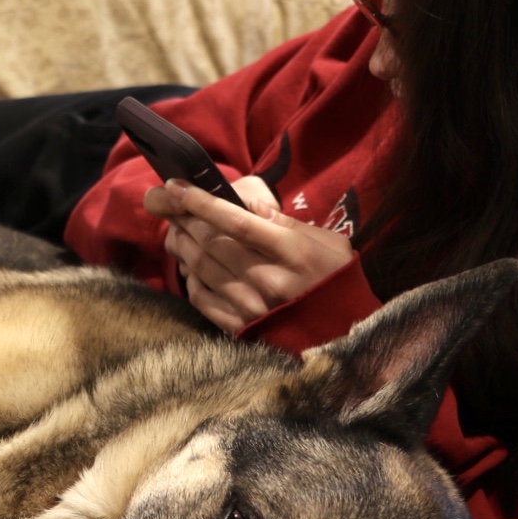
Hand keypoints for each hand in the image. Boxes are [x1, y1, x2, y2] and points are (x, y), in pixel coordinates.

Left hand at [143, 176, 354, 334]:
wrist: (346, 332)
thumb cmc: (335, 277)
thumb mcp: (326, 240)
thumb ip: (284, 221)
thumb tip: (245, 201)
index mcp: (293, 252)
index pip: (237, 222)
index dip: (203, 202)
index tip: (177, 186)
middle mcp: (269, 280)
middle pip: (212, 242)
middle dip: (185, 218)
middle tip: (170, 202)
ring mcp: (253, 306)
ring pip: (201, 268)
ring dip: (182, 244)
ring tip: (178, 229)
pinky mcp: (241, 328)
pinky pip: (201, 299)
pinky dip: (189, 277)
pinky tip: (190, 264)